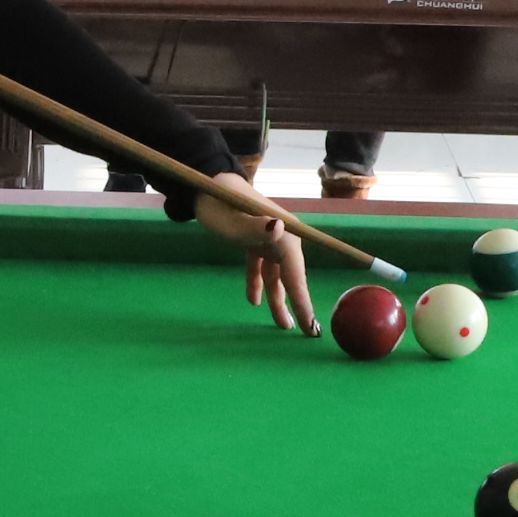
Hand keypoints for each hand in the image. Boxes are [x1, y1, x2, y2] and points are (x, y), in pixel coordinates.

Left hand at [194, 185, 318, 335]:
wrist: (206, 184)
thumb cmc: (219, 201)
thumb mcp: (234, 220)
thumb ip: (256, 228)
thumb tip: (280, 228)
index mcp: (283, 233)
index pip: (296, 273)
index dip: (304, 300)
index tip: (311, 323)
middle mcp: (282, 236)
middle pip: (292, 277)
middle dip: (299, 304)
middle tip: (307, 332)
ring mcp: (270, 238)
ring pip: (277, 275)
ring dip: (278, 299)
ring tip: (282, 325)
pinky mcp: (257, 239)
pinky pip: (261, 267)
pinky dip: (257, 283)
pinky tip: (254, 301)